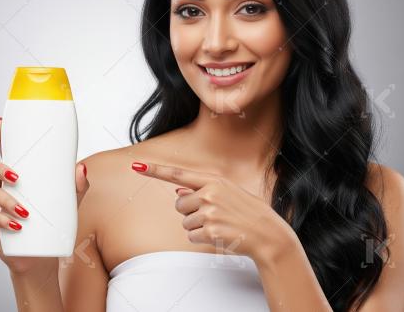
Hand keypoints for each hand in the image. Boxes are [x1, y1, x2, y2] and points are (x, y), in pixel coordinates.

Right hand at [0, 117, 90, 275]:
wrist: (42, 257)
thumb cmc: (51, 223)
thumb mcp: (68, 203)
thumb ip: (77, 186)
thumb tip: (81, 168)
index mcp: (18, 177)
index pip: (7, 152)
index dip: (0, 137)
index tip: (0, 123)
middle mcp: (2, 188)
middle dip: (0, 168)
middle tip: (17, 176)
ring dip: (6, 200)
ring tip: (24, 211)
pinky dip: (2, 220)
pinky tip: (16, 225)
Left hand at [130, 161, 292, 262]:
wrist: (268, 233)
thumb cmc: (247, 212)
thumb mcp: (228, 193)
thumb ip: (203, 191)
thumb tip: (178, 194)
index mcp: (214, 180)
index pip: (178, 174)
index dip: (155, 170)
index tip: (136, 165)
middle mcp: (209, 193)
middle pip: (179, 206)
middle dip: (190, 213)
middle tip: (212, 216)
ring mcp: (209, 212)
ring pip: (185, 223)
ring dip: (197, 227)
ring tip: (219, 225)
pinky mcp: (210, 231)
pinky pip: (192, 237)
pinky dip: (202, 239)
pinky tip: (219, 235)